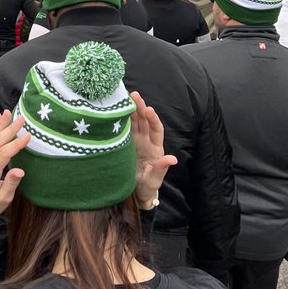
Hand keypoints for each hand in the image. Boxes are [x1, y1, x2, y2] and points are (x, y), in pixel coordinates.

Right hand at [130, 91, 176, 207]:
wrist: (134, 193)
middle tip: (134, 95)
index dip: (153, 119)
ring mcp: (134, 142)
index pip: (156, 130)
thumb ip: (161, 169)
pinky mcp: (124, 144)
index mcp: (155, 149)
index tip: (148, 109)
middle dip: (140, 108)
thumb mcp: (154, 180)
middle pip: (144, 121)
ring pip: (134, 122)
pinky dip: (120, 119)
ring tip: (125, 97)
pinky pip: (123, 129)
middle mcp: (146, 142)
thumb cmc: (147, 187)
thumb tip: (172, 159)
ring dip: (130, 110)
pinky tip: (115, 111)